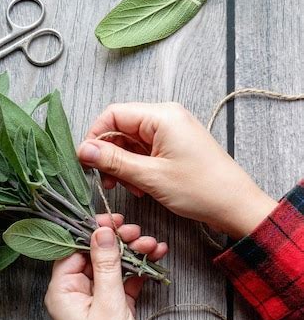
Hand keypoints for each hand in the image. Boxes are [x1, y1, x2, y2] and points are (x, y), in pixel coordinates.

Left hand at [44, 214, 166, 319]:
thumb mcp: (109, 306)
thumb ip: (106, 266)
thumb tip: (101, 230)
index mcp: (62, 292)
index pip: (71, 250)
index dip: (90, 231)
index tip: (111, 218)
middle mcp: (76, 294)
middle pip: (94, 255)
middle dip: (116, 241)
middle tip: (136, 231)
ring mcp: (97, 301)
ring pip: (113, 266)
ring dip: (132, 253)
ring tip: (152, 244)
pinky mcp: (116, 309)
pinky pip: (126, 281)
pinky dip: (140, 269)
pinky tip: (156, 257)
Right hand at [78, 103, 276, 239]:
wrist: (235, 205)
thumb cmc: (200, 189)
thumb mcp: (150, 176)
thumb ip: (114, 161)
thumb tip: (83, 150)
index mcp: (161, 116)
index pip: (113, 114)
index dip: (96, 137)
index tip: (87, 162)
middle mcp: (165, 118)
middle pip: (121, 129)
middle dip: (111, 156)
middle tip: (109, 182)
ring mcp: (171, 132)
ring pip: (131, 143)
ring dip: (124, 166)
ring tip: (132, 188)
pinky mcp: (174, 147)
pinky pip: (145, 153)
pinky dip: (138, 170)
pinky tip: (142, 188)